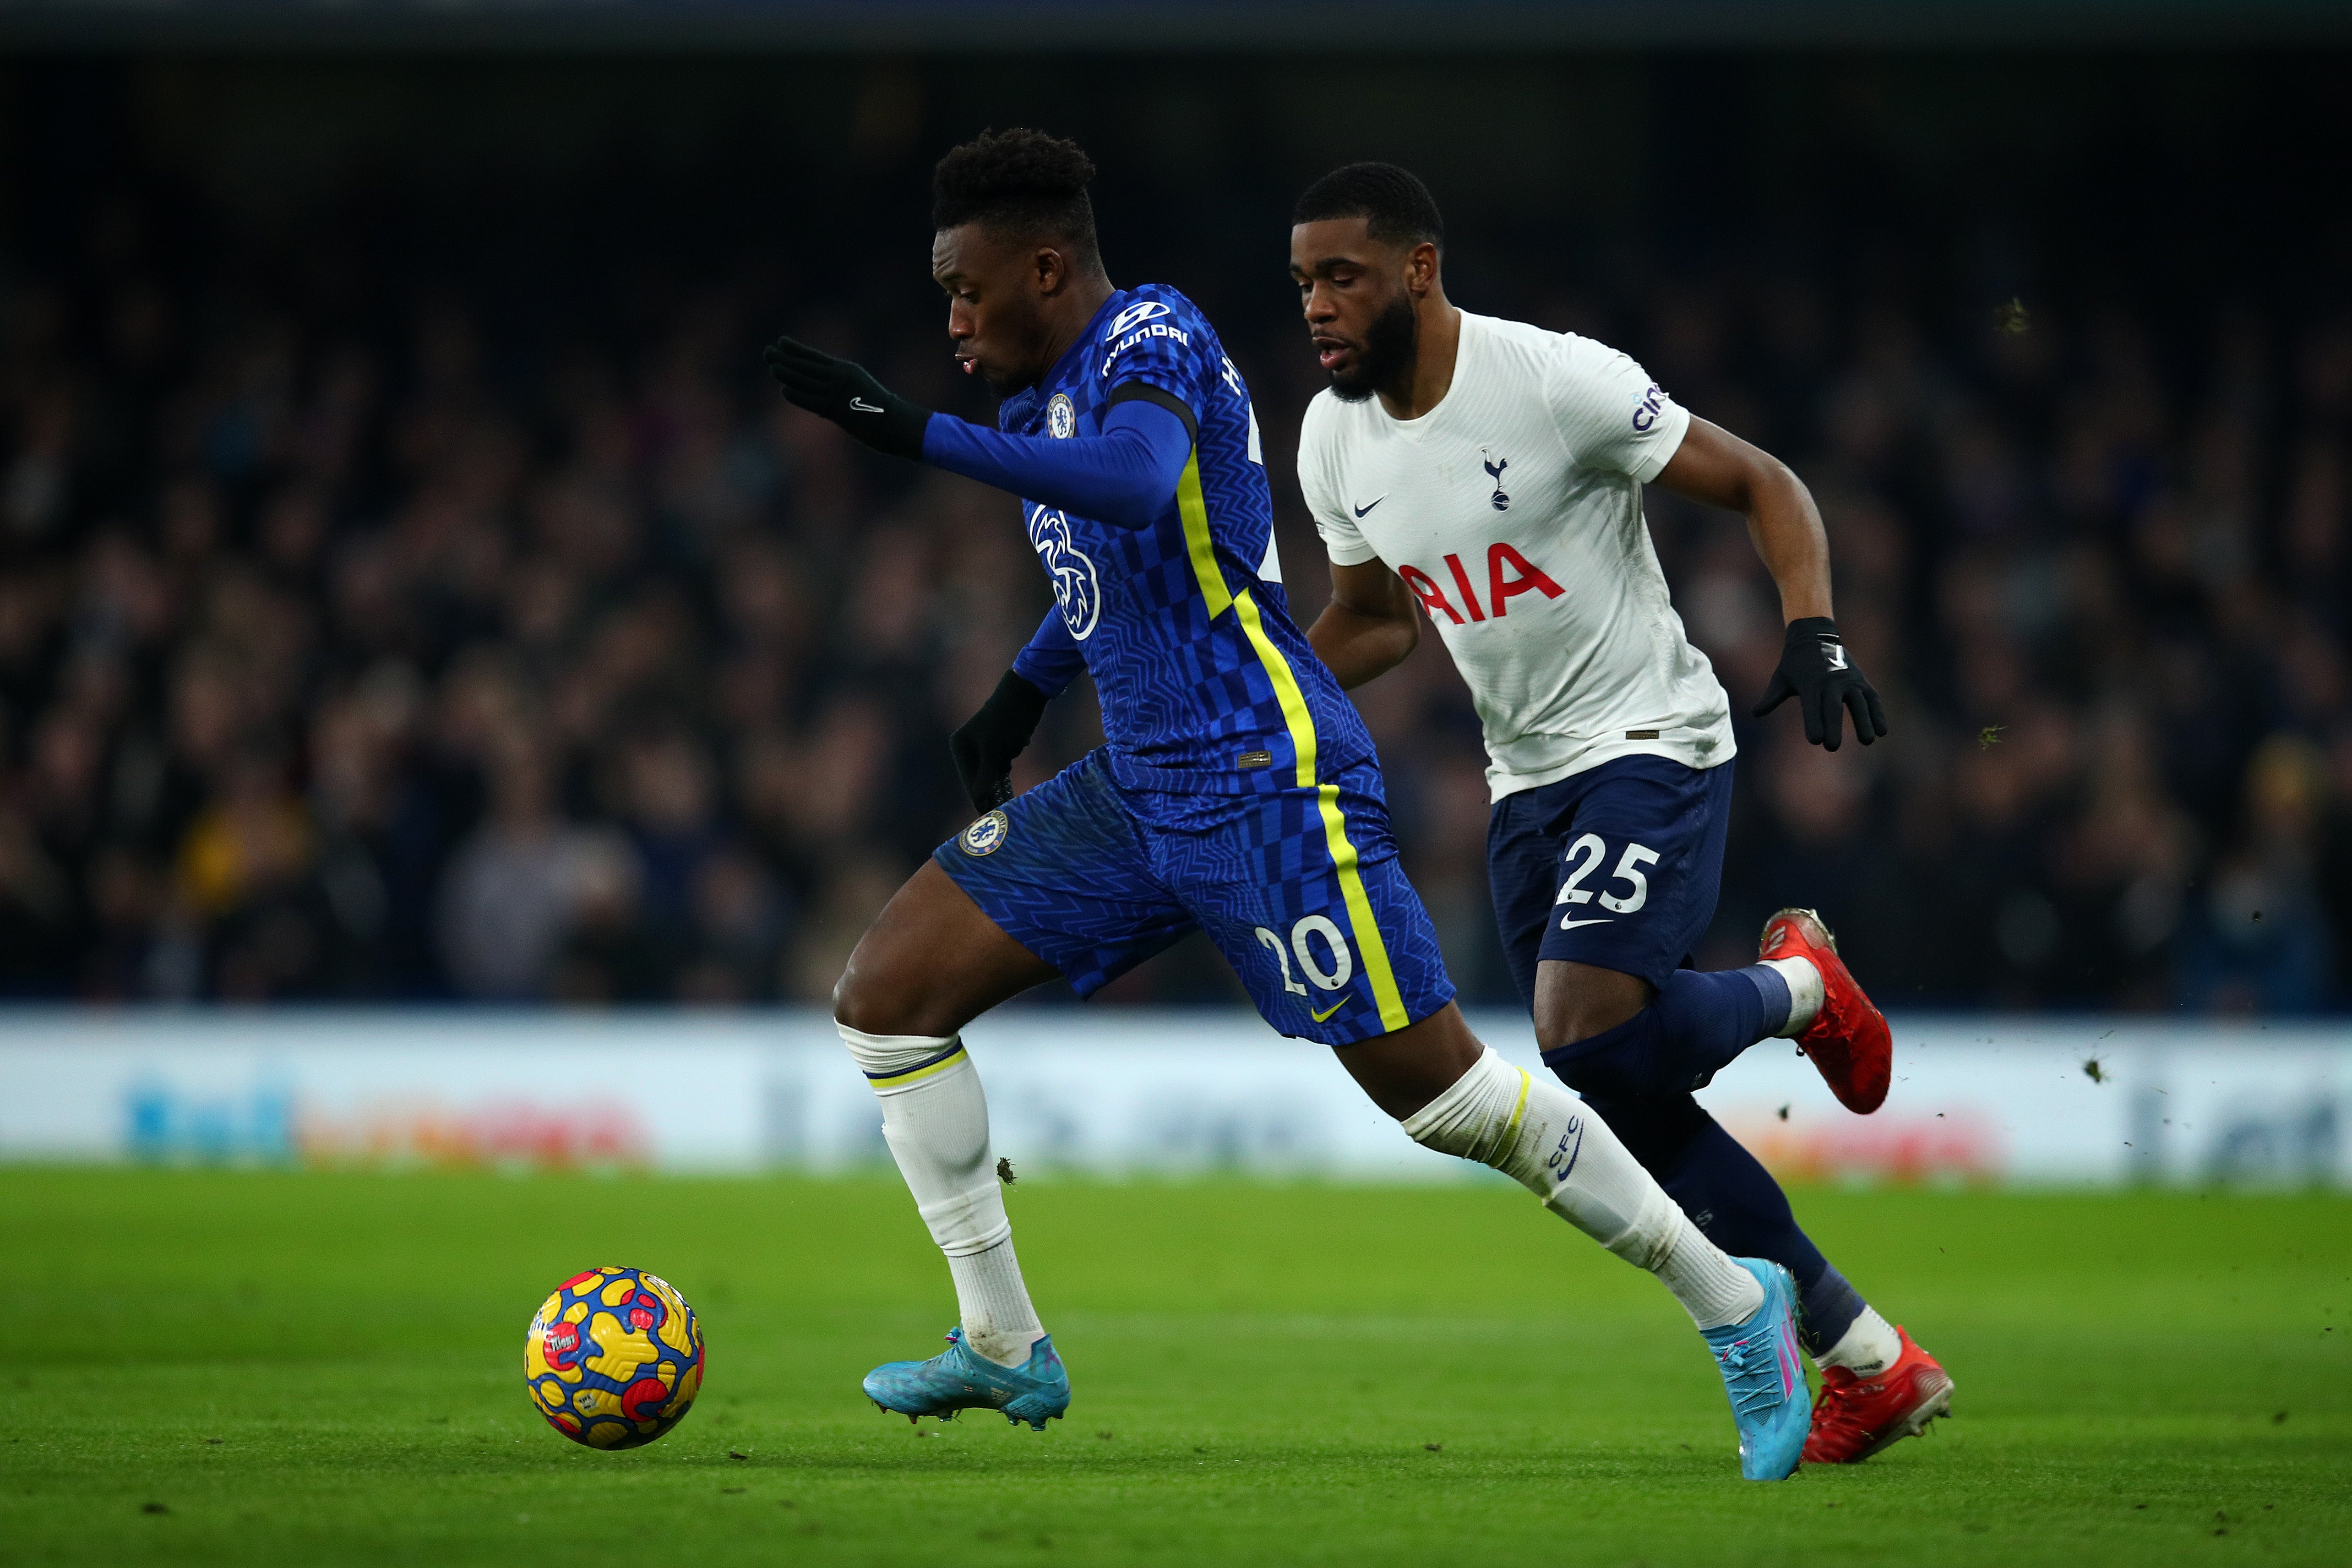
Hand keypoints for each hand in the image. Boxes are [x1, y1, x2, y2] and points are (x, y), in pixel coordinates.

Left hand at [762, 334, 929, 459]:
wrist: (895, 422)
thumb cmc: (878, 408)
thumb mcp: (859, 387)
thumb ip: (838, 385)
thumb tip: (816, 391)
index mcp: (845, 370)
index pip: (814, 357)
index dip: (796, 349)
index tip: (781, 342)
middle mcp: (839, 378)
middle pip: (805, 366)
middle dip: (784, 358)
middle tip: (767, 351)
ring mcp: (836, 393)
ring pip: (804, 381)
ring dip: (785, 373)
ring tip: (772, 366)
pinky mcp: (835, 410)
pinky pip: (810, 401)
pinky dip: (796, 394)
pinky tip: (784, 389)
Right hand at [950, 670, 1050, 813]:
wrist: (1025, 694)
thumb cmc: (1006, 720)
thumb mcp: (995, 749)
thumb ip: (987, 773)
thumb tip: (980, 795)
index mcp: (961, 747)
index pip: (969, 779)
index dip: (979, 798)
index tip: (987, 815)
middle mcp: (969, 748)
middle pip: (980, 778)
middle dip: (991, 790)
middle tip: (1000, 812)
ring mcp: (985, 747)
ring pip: (993, 772)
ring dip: (1002, 778)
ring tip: (1009, 787)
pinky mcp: (1000, 745)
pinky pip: (1003, 764)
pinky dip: (1009, 766)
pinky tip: (1015, 760)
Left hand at [1752, 616, 1886, 750]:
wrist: (1814, 636)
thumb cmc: (1794, 663)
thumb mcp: (1780, 678)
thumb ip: (1771, 697)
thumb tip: (1755, 713)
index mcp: (1809, 684)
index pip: (1811, 707)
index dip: (1813, 723)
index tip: (1815, 741)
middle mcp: (1830, 682)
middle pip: (1833, 707)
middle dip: (1833, 727)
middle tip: (1832, 747)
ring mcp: (1848, 680)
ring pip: (1858, 702)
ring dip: (1864, 721)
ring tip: (1868, 741)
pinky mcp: (1861, 681)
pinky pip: (1871, 698)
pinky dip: (1878, 713)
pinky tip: (1882, 731)